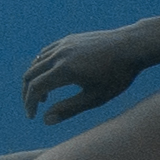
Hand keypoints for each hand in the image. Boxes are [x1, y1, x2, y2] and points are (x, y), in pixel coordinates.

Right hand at [22, 19, 159, 124]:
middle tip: (33, 108)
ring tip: (45, 96)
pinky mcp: (69, 39)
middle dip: (27, 93)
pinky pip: (46, 52)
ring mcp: (64, 44)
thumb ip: (69, 109)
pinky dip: (42, 66)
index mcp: (65, 70)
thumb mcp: (95, 98)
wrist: (132, 46)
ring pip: (36, 62)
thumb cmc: (117, 75)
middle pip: (30, 75)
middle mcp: (60, 55)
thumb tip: (45, 120)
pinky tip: (52, 76)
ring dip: (34, 80)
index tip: (33, 117)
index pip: (36, 88)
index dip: (30, 104)